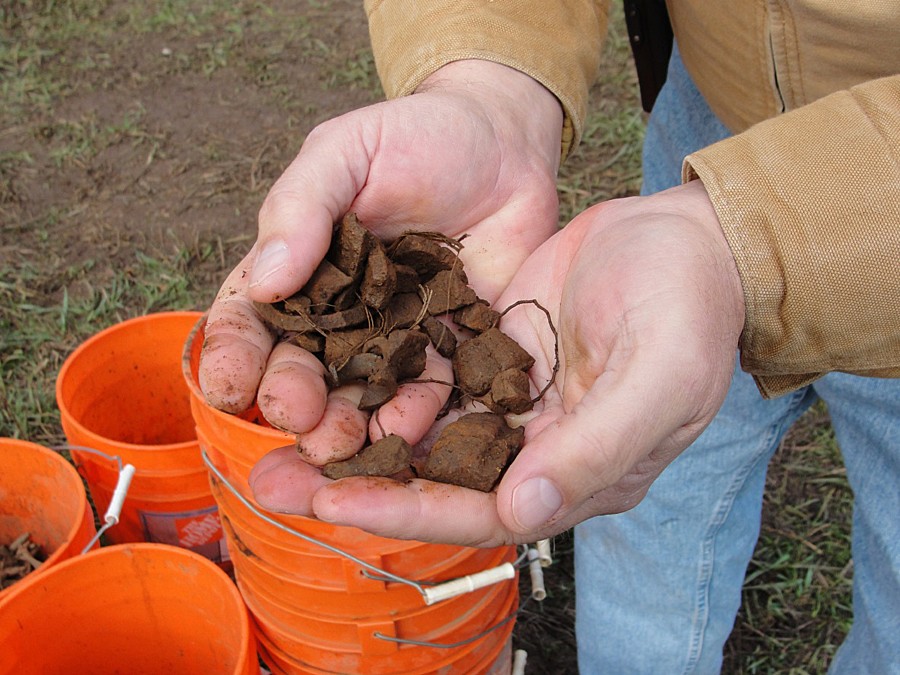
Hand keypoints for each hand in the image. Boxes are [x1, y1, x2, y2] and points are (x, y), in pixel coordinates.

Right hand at [199, 60, 562, 444]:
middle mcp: (342, 317)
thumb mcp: (346, 153)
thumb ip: (301, 207)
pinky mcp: (451, 351)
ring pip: (361, 395)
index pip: (251, 321)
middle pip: (303, 369)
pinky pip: (430, 393)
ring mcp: (396, 339)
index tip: (227, 384)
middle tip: (294, 416)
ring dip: (345, 425)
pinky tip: (406, 431)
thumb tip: (263, 280)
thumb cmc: (416, 137)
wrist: (504, 145)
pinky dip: (415, 416)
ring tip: (339, 443)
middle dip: (291, 399)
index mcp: (300, 271)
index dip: (234, 355)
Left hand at [253, 181, 745, 545]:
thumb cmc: (689, 307)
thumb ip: (596, 446)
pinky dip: (378, 384)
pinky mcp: (493, 355)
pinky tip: (324, 376)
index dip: (409, 511)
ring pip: (420, 432)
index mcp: (577, 473)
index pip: (481, 510)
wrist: (691, 239)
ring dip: (352, 434)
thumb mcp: (660, 375)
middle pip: (434, 481)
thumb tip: (523, 510)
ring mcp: (512, 402)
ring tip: (275, 432)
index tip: (335, 502)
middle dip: (355, 482)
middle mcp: (536, 450)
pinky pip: (428, 379)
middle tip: (269, 480)